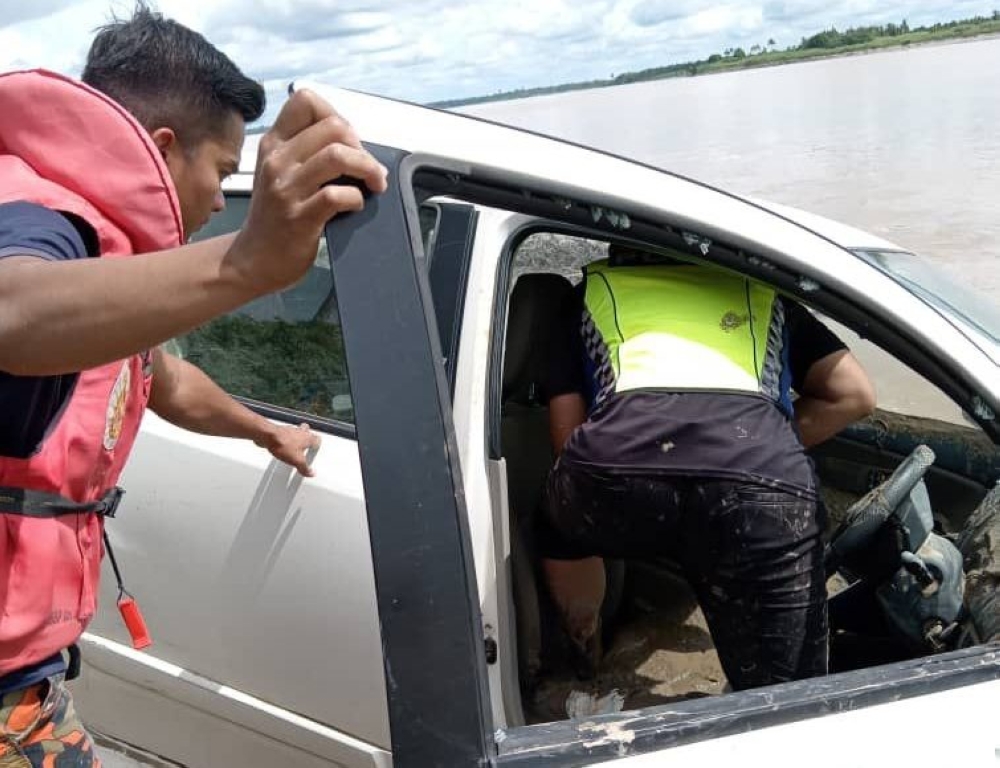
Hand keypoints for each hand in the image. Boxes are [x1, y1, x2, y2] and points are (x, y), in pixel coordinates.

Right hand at [230, 89, 388, 294]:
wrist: (252, 260)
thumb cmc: (274, 218)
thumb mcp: (280, 173)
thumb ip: (306, 151)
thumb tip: (352, 142)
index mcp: (274, 144)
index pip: (306, 100)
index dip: (337, 115)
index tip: (348, 141)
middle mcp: (277, 160)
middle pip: (333, 126)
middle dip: (361, 146)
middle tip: (367, 168)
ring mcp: (286, 188)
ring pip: (338, 156)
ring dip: (367, 169)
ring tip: (373, 184)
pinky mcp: (299, 217)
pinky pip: (337, 195)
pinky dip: (356, 198)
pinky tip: (355, 206)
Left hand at [257, 422, 320, 476]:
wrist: (268, 437)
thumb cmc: (283, 444)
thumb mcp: (297, 461)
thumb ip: (305, 468)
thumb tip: (311, 473)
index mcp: (308, 438)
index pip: (318, 440)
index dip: (317, 445)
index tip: (316, 449)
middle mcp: (301, 431)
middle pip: (308, 432)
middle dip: (307, 437)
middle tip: (306, 445)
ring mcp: (290, 430)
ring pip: (297, 432)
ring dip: (296, 437)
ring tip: (294, 447)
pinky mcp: (280, 431)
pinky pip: (286, 434)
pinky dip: (286, 439)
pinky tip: (282, 447)